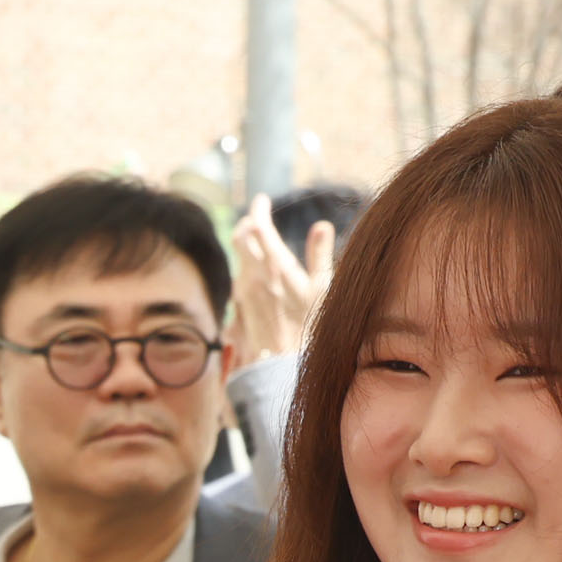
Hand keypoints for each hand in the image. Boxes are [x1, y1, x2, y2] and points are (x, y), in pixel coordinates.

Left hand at [226, 198, 334, 360]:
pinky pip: (239, 272)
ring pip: (238, 254)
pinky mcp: (239, 301)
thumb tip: (323, 225)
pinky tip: (259, 267)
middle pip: (240, 235)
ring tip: (260, 237)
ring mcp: (243, 289)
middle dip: (248, 221)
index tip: (263, 200)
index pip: (258, 226)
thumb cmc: (310, 326)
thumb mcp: (322, 289)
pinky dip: (246, 261)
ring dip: (246, 241)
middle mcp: (254, 276)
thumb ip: (320, 255)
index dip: (258, 209)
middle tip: (258, 217)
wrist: (283, 361)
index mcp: (276, 268)